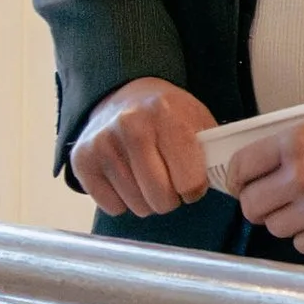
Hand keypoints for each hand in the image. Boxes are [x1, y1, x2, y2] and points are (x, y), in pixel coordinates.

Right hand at [71, 77, 218, 220]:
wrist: (125, 96)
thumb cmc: (168, 115)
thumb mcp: (197, 121)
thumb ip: (212, 153)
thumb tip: (222, 185)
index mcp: (165, 114)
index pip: (190, 181)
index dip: (195, 189)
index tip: (192, 181)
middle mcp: (130, 126)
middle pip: (162, 199)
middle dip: (172, 197)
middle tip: (170, 180)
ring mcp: (102, 143)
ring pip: (138, 207)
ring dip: (148, 200)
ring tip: (149, 175)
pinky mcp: (82, 161)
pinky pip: (113, 207)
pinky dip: (124, 201)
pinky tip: (127, 177)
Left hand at [235, 104, 303, 254]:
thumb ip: (299, 132)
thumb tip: (272, 149)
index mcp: (295, 142)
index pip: (241, 166)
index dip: (237, 179)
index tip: (242, 183)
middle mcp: (300, 177)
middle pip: (252, 205)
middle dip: (257, 204)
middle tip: (270, 202)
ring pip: (275, 228)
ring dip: (285, 222)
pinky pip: (302, 245)